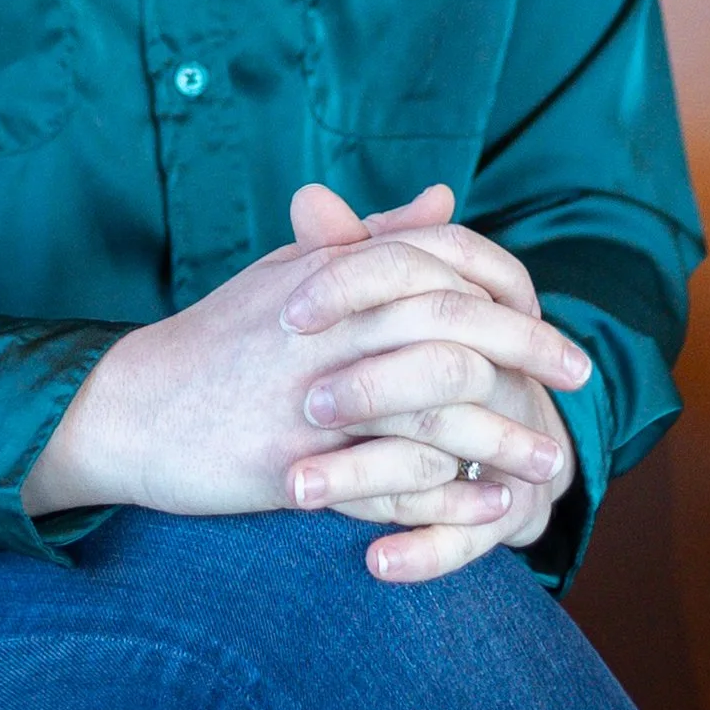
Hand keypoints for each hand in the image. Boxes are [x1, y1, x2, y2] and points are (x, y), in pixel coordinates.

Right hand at [21, 181, 586, 569]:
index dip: (512, 293)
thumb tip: (446, 200)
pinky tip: (485, 509)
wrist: (131, 407)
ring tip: (550, 466)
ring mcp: (311, 399)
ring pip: (433, 414)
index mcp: (331, 275)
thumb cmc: (219, 339)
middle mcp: (328, 329)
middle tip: (579, 383)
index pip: (445, 264)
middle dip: (529, 358)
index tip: (556, 326)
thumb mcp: (291, 271)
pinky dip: (447, 499)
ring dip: (503, 440)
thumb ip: (372, 239)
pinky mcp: (294, 466)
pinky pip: (391, 485)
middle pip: (455, 331)